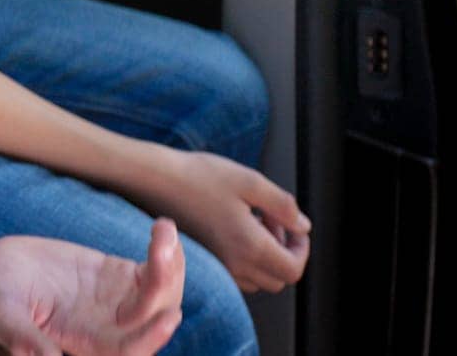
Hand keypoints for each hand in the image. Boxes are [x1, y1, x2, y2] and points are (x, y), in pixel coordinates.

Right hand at [0, 219, 183, 355]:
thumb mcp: (1, 313)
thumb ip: (22, 337)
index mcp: (84, 344)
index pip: (128, 350)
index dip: (150, 336)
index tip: (170, 315)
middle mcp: (109, 328)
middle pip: (153, 317)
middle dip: (165, 287)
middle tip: (163, 250)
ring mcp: (117, 302)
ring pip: (160, 293)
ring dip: (170, 266)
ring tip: (164, 232)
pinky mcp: (118, 276)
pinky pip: (152, 269)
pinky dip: (164, 252)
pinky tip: (163, 230)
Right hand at [143, 148, 310, 292]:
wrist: (154, 179)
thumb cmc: (198, 176)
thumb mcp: (250, 181)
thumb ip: (283, 205)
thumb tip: (303, 225)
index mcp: (250, 247)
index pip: (293, 270)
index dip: (302, 249)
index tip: (293, 225)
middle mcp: (235, 265)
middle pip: (278, 279)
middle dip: (284, 252)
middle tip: (273, 220)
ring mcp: (217, 267)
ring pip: (258, 280)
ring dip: (265, 257)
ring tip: (253, 222)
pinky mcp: (203, 261)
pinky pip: (237, 275)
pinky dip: (245, 259)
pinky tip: (233, 228)